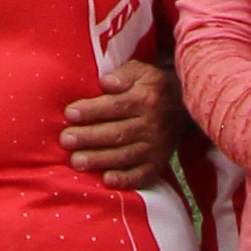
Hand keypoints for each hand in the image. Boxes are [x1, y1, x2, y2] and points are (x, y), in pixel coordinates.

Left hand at [61, 61, 178, 186]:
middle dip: (89, 137)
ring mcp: (155, 147)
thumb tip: (105, 82)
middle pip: (116, 132)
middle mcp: (151, 124)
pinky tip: (107, 180)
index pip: (114, 106)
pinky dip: (126, 179)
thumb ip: (123, 74)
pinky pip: (143, 175)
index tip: (69, 114)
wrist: (185, 108)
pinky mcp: (158, 164)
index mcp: (144, 99)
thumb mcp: (141, 70)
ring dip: (100, 159)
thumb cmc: (152, 86)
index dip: (91, 110)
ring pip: (125, 155)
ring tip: (76, 162)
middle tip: (65, 140)